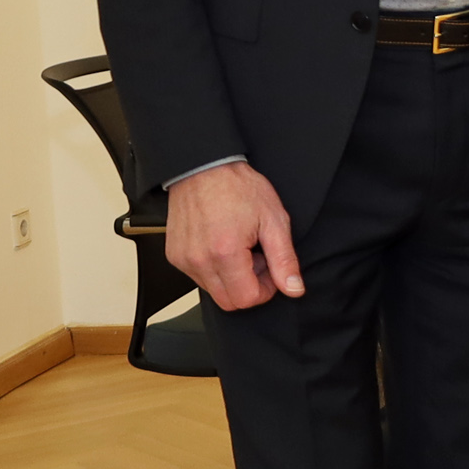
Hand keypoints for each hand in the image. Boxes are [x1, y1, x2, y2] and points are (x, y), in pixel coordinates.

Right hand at [167, 160, 302, 311]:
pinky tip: (223, 244)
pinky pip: (198, 278)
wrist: (203, 167)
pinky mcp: (174, 256)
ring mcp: (183, 260)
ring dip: (232, 278)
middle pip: (228, 301)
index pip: (246, 299)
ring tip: (240, 246)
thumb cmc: (239, 188)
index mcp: (225, 253)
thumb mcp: (273, 220)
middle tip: (257, 256)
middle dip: (249, 286)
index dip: (265, 290)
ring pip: (213, 291)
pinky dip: (215, 269)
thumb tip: (294, 289)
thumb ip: (284, 259)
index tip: (271, 268)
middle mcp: (198, 261)